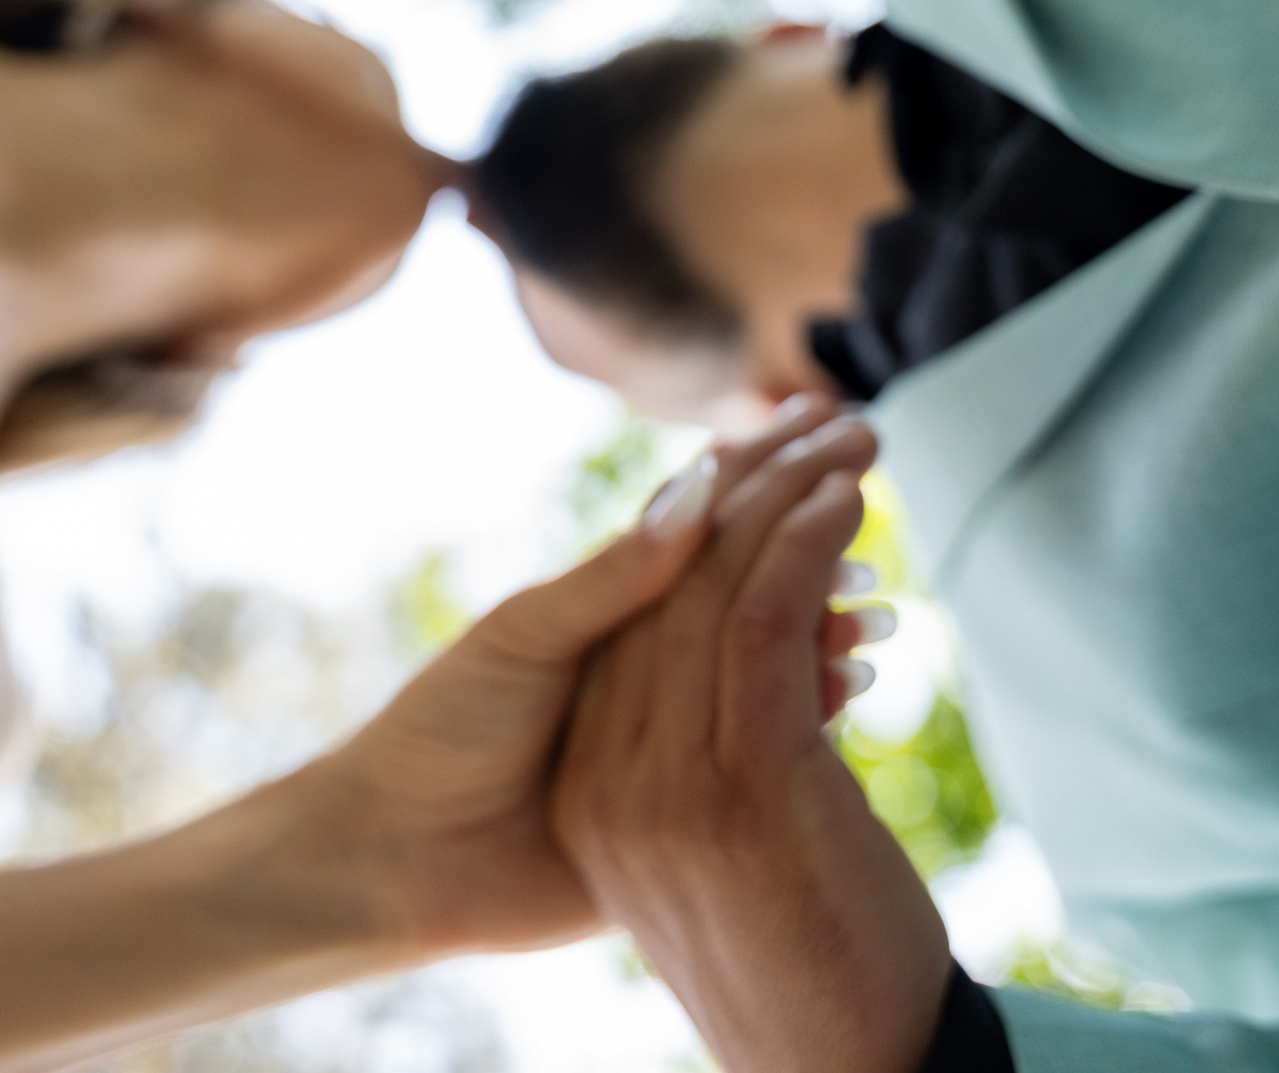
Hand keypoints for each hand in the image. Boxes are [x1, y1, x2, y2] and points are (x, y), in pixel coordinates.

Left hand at [302, 397, 881, 957]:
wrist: (400, 858)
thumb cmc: (443, 729)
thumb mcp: (523, 638)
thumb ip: (616, 576)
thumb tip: (704, 486)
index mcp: (609, 602)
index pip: (706, 513)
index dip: (769, 462)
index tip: (833, 419)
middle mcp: (649, 653)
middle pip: (751, 572)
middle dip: (815, 521)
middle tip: (875, 476)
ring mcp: (671, 723)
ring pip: (769, 652)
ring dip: (826, 615)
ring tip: (877, 601)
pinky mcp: (684, 800)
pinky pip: (764, 744)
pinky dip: (813, 708)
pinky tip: (851, 686)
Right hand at [551, 413, 952, 1072]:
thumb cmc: (812, 959)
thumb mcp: (740, 848)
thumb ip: (721, 765)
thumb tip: (781, 683)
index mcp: (600, 792)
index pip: (641, 621)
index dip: (708, 523)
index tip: (774, 454)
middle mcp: (612, 782)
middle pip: (666, 588)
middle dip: (749, 484)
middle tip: (820, 415)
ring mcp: (659, 787)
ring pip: (709, 591)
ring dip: (787, 491)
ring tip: (852, 432)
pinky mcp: (729, 787)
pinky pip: (754, 622)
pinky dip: (799, 541)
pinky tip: (844, 493)